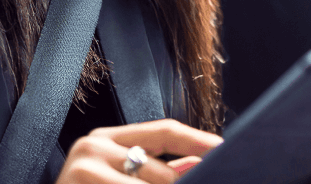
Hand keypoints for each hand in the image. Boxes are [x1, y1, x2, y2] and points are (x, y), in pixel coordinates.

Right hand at [56, 119, 222, 183]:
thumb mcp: (123, 181)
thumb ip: (157, 172)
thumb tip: (200, 163)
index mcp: (107, 139)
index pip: (164, 130)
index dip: (199, 141)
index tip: (228, 149)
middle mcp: (92, 147)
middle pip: (160, 170)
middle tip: (212, 181)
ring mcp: (82, 169)